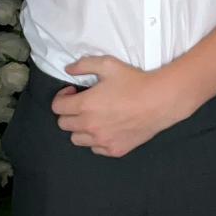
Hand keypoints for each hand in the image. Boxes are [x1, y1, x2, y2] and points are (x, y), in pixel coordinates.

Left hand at [51, 56, 181, 156]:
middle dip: (69, 112)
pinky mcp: (115, 150)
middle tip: (82, 103)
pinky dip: (96, 140)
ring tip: (93, 116)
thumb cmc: (132, 81)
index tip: (73, 91)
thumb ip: (83, 65)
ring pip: (77, 139)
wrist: (158, 101)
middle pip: (63, 124)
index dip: (62, 97)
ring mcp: (103, 141)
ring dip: (80, 128)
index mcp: (85, 105)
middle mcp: (90, 126)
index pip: (57, 108)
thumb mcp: (107, 64)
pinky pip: (95, 149)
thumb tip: (68, 70)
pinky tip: (106, 127)